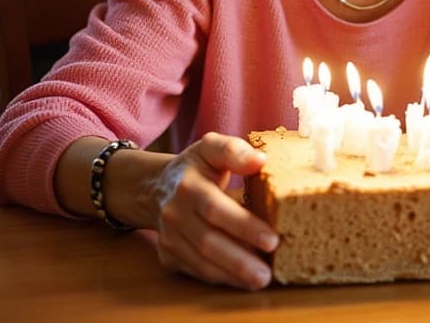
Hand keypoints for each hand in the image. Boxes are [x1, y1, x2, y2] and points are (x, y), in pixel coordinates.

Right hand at [152, 132, 279, 290]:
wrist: (157, 186)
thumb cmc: (196, 167)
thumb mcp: (211, 148)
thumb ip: (234, 151)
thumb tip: (261, 161)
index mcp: (188, 186)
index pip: (215, 208)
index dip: (243, 226)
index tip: (272, 239)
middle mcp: (174, 213)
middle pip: (207, 242)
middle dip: (239, 261)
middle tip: (267, 274)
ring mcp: (169, 237)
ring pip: (200, 262)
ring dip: (231, 275)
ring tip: (259, 281)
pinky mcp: (168, 254)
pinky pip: (195, 271)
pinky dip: (219, 279)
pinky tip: (242, 281)